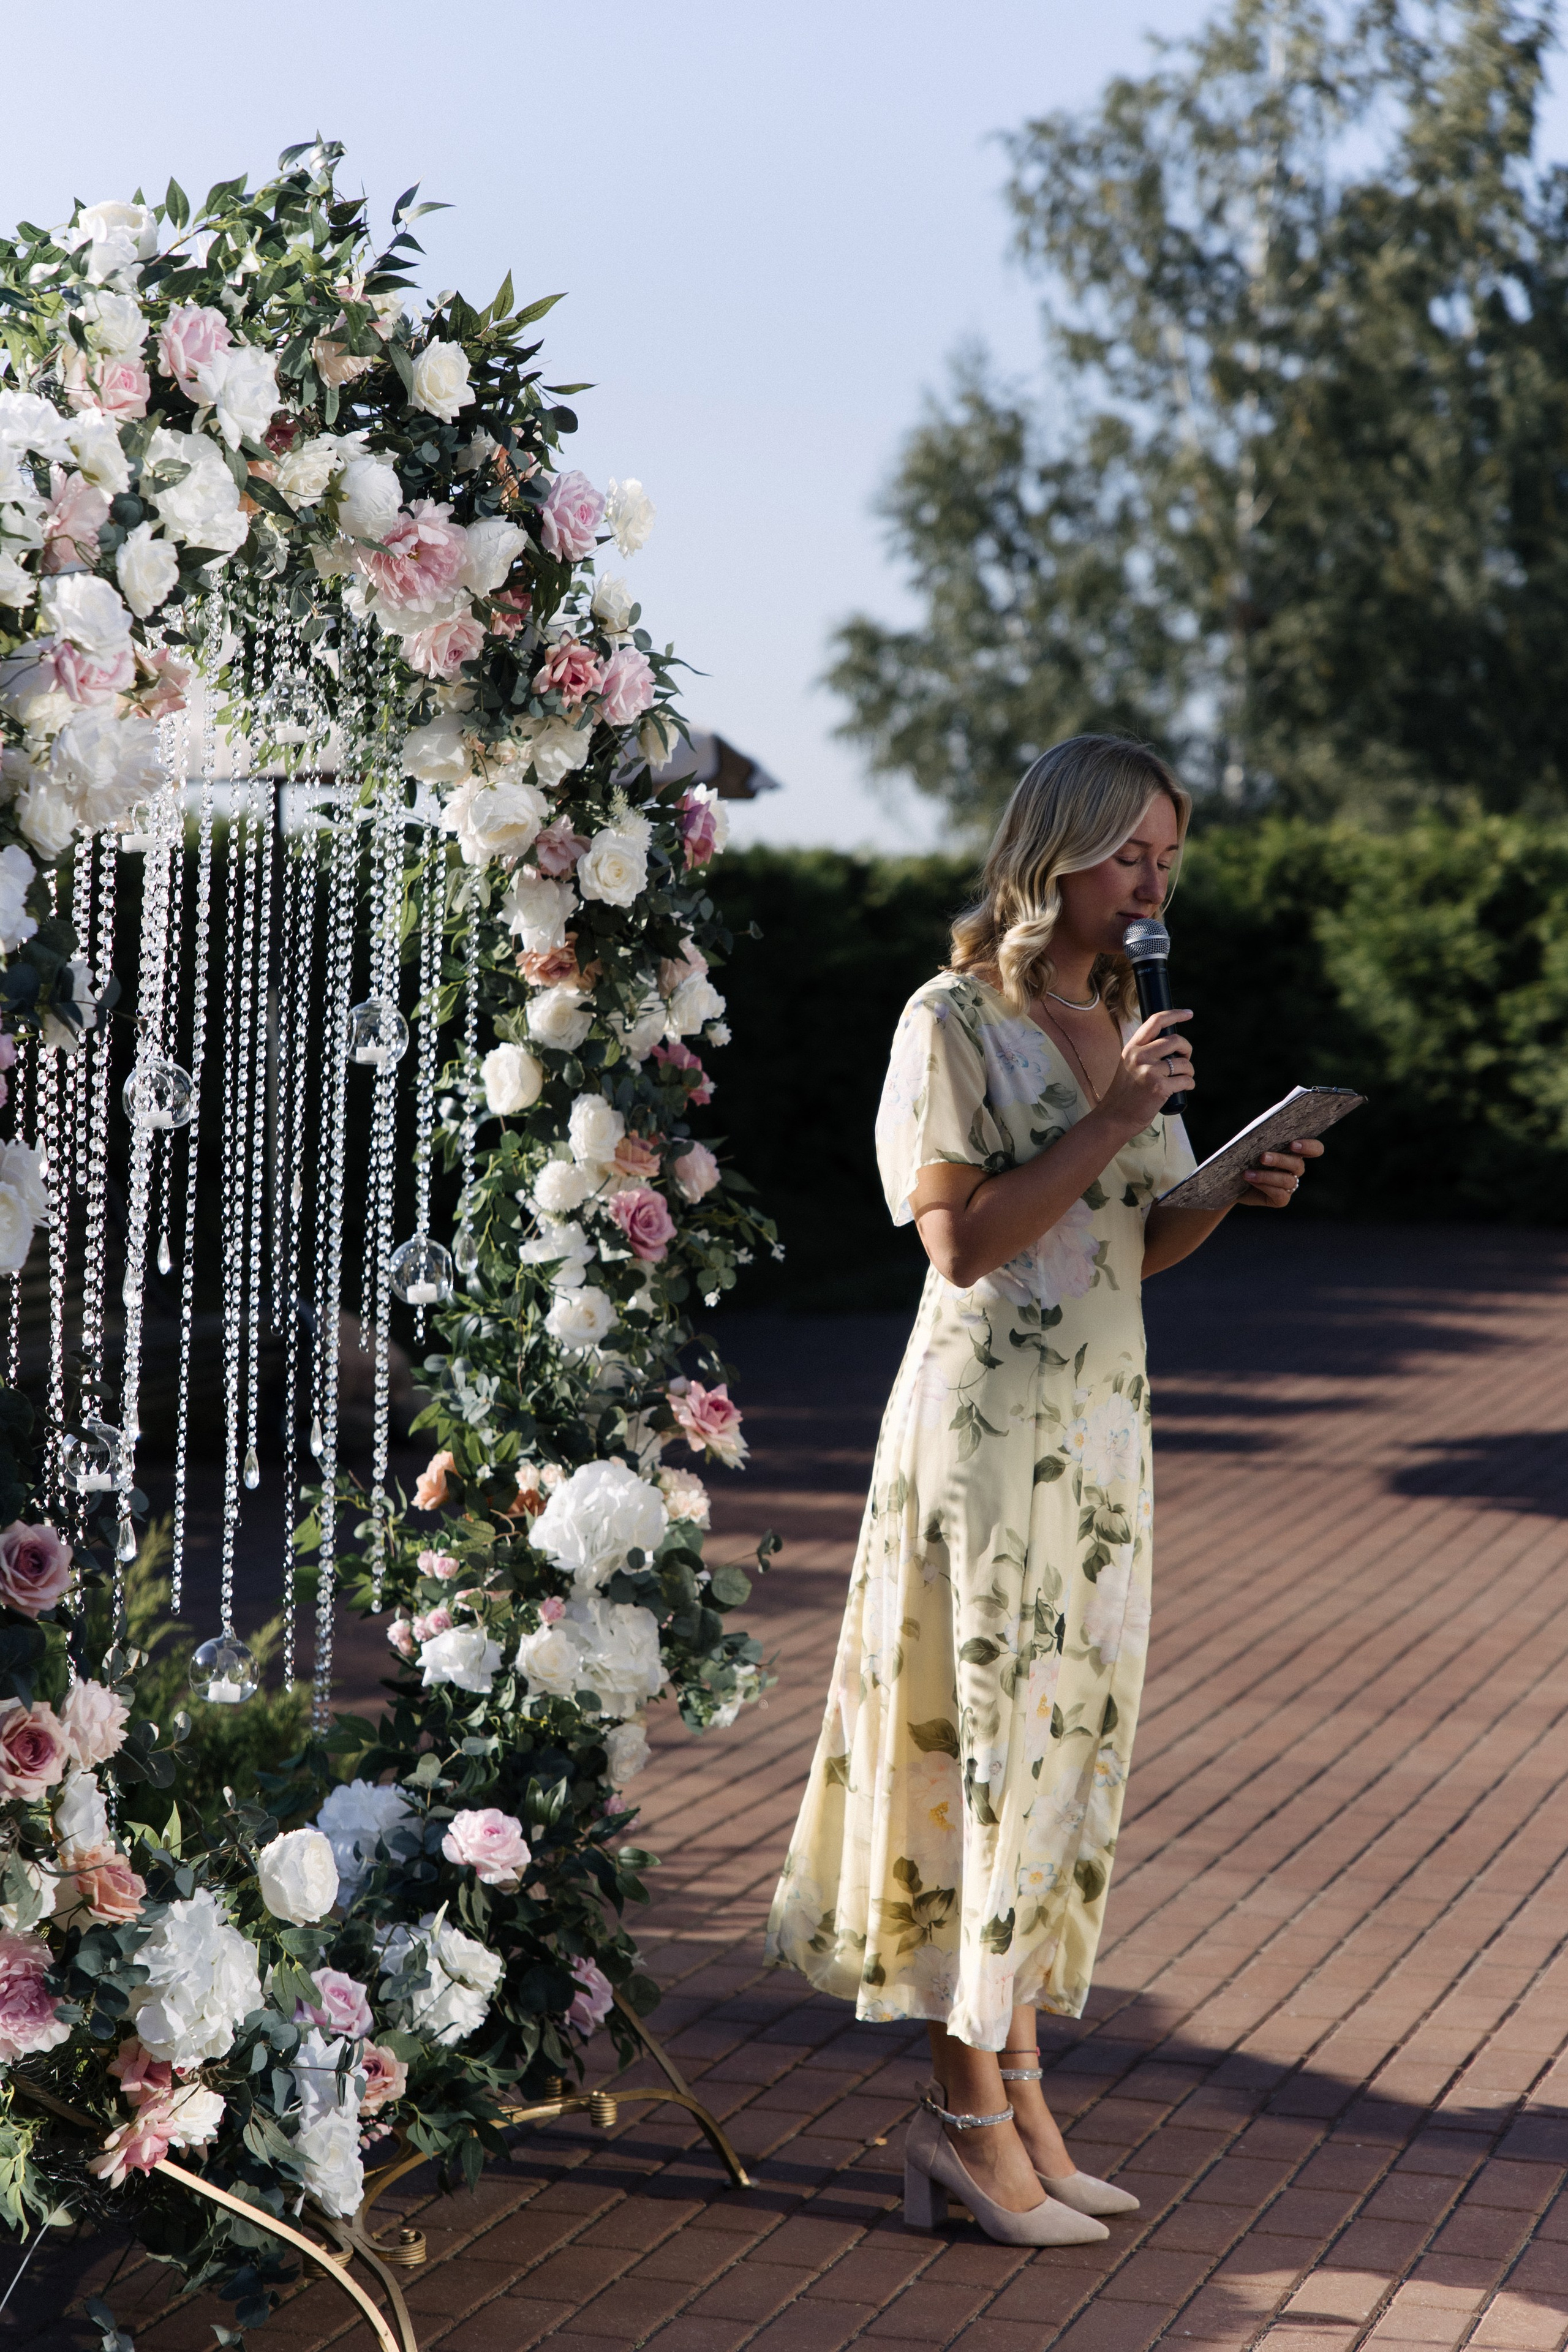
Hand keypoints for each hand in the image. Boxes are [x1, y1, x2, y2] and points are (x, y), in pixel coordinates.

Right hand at [1097, 1008, 1194, 1136]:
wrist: (1115, 1117)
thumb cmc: (1126, 1093)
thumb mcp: (1129, 1065)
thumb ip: (1145, 1052)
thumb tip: (1172, 1043)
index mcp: (1132, 1047)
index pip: (1155, 1021)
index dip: (1175, 1014)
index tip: (1189, 1013)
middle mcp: (1139, 1056)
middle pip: (1175, 1040)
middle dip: (1187, 1049)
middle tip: (1185, 1058)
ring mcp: (1149, 1071)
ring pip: (1184, 1063)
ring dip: (1189, 1071)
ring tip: (1183, 1079)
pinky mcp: (1159, 1087)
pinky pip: (1186, 1080)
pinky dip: (1189, 1084)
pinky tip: (1184, 1088)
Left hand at [1238, 1136, 1324, 1206]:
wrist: (1229, 1181)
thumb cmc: (1243, 1158)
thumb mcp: (1251, 1146)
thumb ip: (1263, 1138)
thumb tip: (1264, 1131)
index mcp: (1294, 1152)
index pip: (1315, 1149)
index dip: (1309, 1147)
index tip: (1293, 1145)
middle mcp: (1295, 1169)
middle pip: (1297, 1164)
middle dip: (1280, 1160)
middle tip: (1262, 1157)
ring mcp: (1290, 1186)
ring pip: (1287, 1180)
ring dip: (1266, 1176)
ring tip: (1247, 1173)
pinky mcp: (1281, 1199)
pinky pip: (1280, 1194)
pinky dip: (1264, 1186)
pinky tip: (1251, 1180)